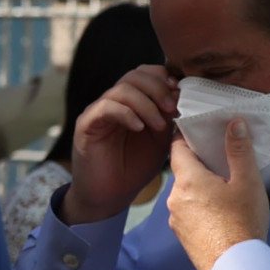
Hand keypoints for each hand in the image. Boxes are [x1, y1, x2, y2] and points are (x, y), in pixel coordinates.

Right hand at [61, 64, 177, 226]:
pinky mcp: (87, 125)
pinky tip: (139, 128)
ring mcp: (99, 111)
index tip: (180, 93)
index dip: (163, 77)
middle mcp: (114, 101)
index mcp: (132, 102)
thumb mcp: (160, 141)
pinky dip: (127, 114)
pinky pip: (106, 107)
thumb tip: (182, 97)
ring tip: (159, 125)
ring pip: (122, 89)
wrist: (109, 196)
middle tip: (172, 108)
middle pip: (134, 75)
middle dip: (157, 88)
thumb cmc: (134, 168)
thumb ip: (169, 118)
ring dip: (146, 104)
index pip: (146, 73)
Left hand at [168, 121, 269, 269]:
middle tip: (222, 166)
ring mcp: (176, 219)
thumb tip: (235, 124)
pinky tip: (219, 216)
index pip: (177, 147)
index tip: (200, 134)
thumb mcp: (247, 182)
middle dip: (200, 167)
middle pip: (183, 172)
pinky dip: (199, 210)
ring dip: (200, 191)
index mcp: (188, 179)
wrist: (236, 268)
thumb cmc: (242, 224)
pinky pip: (188, 214)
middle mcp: (175, 198)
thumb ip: (239, 150)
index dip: (187, 138)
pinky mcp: (182, 237)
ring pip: (185, 194)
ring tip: (225, 195)